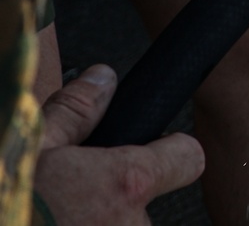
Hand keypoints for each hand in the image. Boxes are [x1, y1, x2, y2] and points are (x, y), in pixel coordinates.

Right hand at [33, 65, 203, 224]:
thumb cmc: (6, 200)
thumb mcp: (31, 146)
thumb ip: (75, 112)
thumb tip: (102, 79)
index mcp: (125, 184)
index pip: (187, 158)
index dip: (173, 151)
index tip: (160, 152)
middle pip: (143, 207)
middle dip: (113, 204)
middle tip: (70, 201)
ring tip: (53, 220)